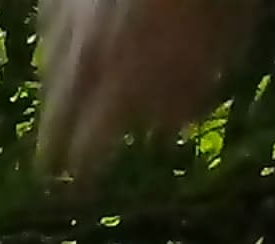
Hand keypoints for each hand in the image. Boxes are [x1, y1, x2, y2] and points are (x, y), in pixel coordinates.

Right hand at [36, 0, 259, 178]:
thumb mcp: (225, 38)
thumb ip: (192, 87)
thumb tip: (172, 128)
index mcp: (122, 81)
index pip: (89, 147)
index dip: (85, 171)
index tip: (80, 190)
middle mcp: (81, 59)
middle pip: (55, 113)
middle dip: (54, 144)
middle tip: (51, 166)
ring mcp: (65, 22)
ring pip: (49, 69)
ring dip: (55, 93)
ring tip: (58, 107)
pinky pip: (50, 27)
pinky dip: (57, 43)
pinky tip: (63, 43)